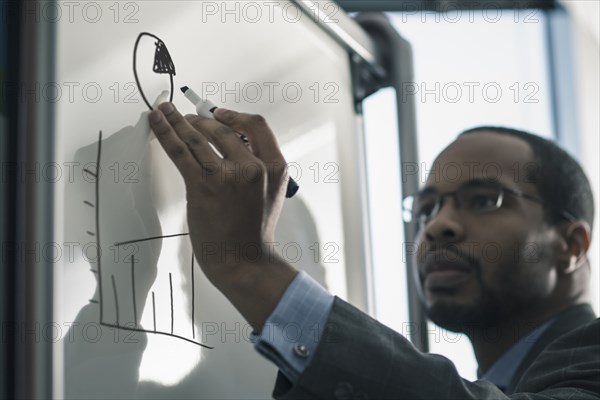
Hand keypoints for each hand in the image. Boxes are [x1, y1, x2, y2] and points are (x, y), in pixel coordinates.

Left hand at [148, 102, 296, 329]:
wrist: (244, 261)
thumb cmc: (253, 231)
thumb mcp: (272, 193)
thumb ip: (260, 167)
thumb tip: (232, 145)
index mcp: (274, 166)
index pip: (256, 125)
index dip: (234, 115)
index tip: (219, 113)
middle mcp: (253, 166)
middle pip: (222, 128)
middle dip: (200, 119)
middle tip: (186, 118)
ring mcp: (227, 175)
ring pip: (198, 136)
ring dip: (177, 120)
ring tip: (164, 111)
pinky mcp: (203, 184)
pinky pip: (180, 150)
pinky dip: (165, 132)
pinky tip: (156, 121)